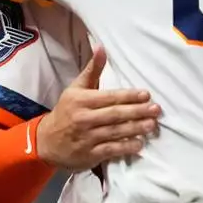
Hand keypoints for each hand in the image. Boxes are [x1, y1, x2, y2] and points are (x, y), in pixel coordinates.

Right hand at [34, 47, 159, 170]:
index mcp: (81, 101)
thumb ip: (92, 70)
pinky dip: (126, 147)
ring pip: (115, 132)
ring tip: (152, 125)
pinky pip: (111, 150)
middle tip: (156, 109)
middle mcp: (84, 119)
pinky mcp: (90, 154)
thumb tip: (101, 48)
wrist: (46, 142)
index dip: (128, 96)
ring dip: (136, 129)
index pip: (109, 97)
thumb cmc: (66, 111)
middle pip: (115, 115)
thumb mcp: (75, 89)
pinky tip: (140, 144)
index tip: (146, 95)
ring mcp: (87, 138)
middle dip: (137, 112)